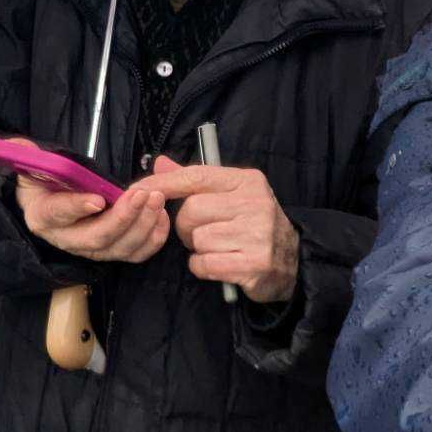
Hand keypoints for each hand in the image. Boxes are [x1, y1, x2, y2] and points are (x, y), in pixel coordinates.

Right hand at [5, 138, 169, 262]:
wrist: (54, 202)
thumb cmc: (46, 182)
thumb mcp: (33, 165)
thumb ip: (28, 154)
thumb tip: (20, 144)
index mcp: (43, 216)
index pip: (57, 214)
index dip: (76, 208)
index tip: (97, 199)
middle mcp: (66, 239)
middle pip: (96, 238)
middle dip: (122, 217)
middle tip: (142, 194)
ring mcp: (91, 249)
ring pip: (118, 248)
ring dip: (142, 225)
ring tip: (156, 200)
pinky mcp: (111, 251)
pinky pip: (134, 254)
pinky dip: (152, 239)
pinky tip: (161, 216)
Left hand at [133, 155, 299, 303]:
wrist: (293, 261)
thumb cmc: (253, 224)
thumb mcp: (232, 194)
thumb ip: (194, 181)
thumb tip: (160, 163)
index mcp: (246, 181)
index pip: (195, 177)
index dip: (163, 184)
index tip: (138, 189)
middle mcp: (254, 203)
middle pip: (190, 211)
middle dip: (185, 227)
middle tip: (199, 233)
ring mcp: (256, 234)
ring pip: (197, 240)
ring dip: (198, 248)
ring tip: (218, 248)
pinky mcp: (254, 264)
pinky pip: (204, 264)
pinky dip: (203, 267)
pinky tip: (219, 264)